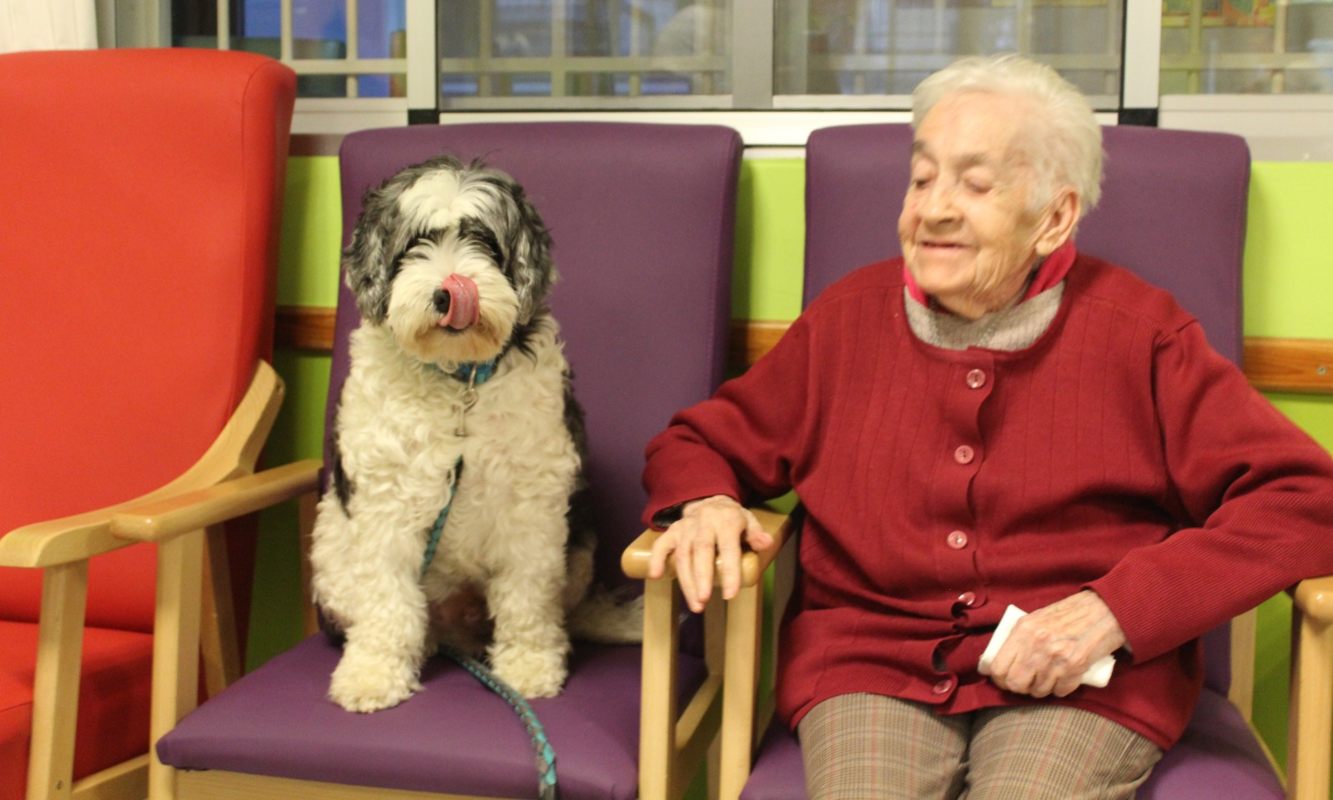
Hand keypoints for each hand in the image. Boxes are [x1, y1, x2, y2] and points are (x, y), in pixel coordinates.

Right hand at [646, 495, 773, 612]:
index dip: (729, 572)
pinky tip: (655, 576)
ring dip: (686, 580)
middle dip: (701, 578)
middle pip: (701, 551)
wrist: (708, 498)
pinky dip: (656, 558)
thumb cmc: (731, 518)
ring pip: (683, 554)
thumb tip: (765, 543)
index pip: (728, 548)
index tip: (730, 595)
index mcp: (726, 521)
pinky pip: (661, 544)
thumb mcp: (749, 520)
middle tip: (703, 601)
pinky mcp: (672, 531)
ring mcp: (686, 527)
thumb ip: (756, 533)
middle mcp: (704, 523)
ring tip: (695, 604)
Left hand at [979, 590, 1124, 697]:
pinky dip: (1060, 688)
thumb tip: (1004, 660)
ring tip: (1049, 677)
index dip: (1000, 678)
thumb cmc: (1071, 614)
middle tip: (1028, 682)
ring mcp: (1056, 657)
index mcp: (1023, 629)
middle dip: (1020, 687)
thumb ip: (1021, 637)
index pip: (998, 667)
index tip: (1006, 679)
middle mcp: (1036, 644)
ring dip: (1042, 688)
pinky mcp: (1075, 667)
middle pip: (1015, 683)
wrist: (1105, 610)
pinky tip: (1064, 678)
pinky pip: (1059, 691)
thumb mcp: (1038, 618)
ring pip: (1038, 691)